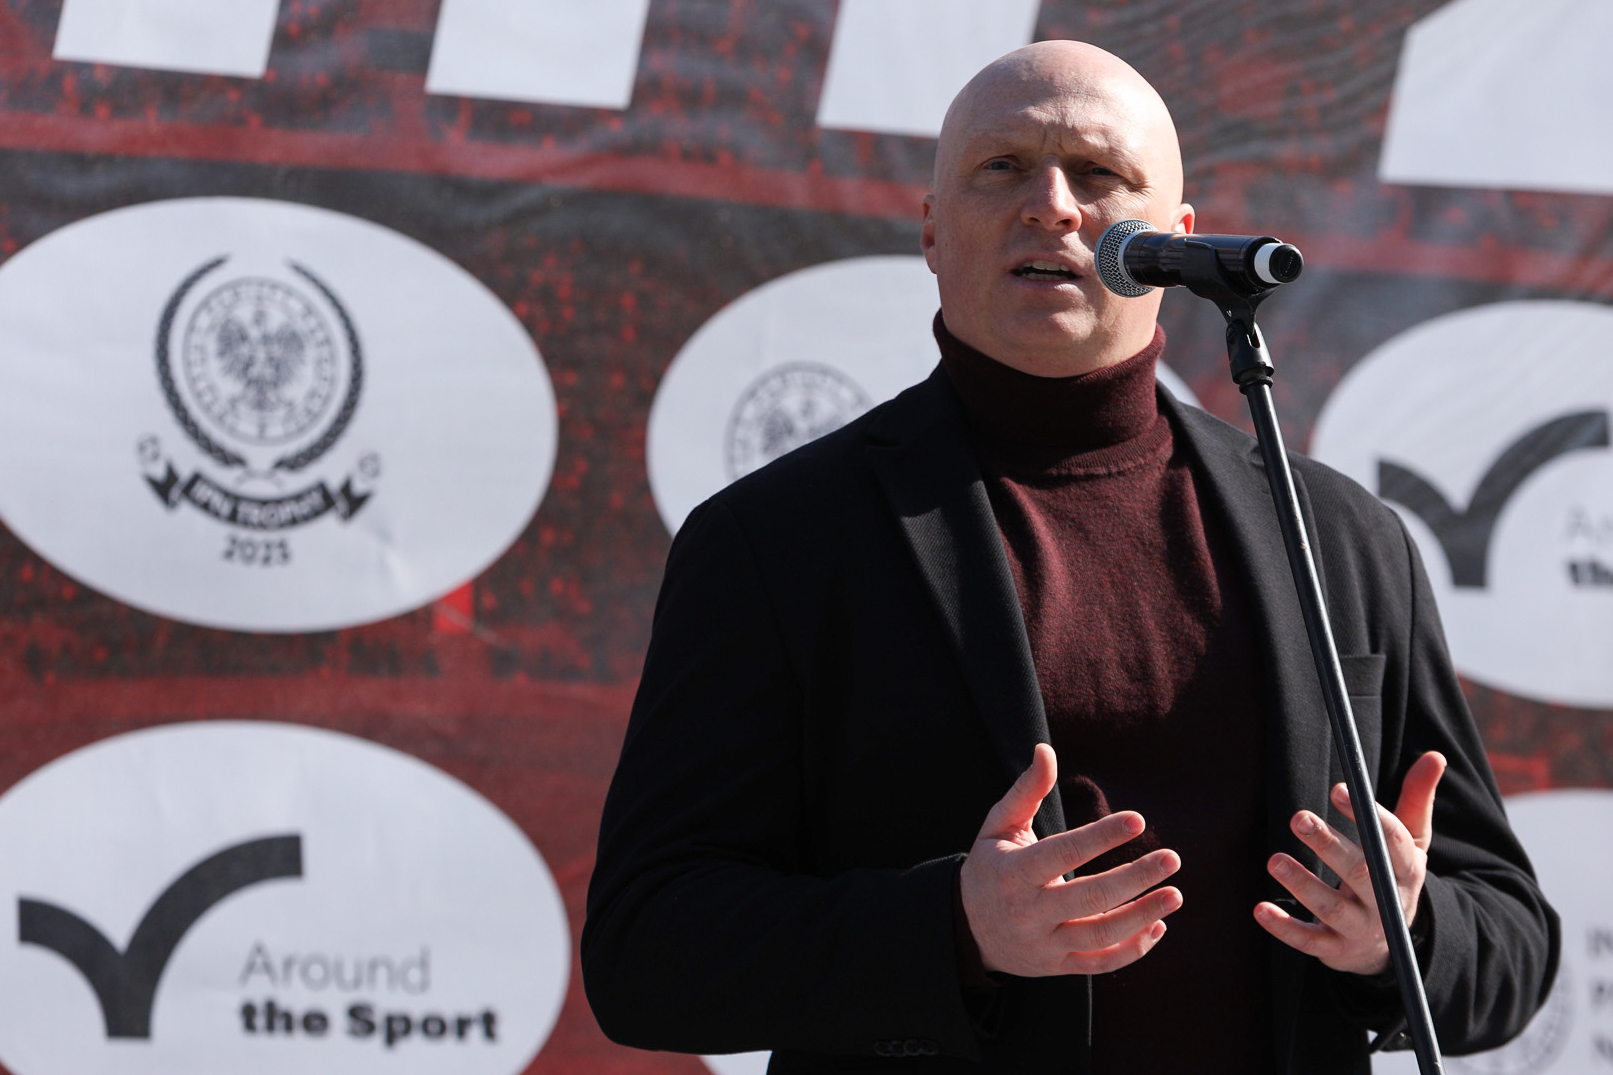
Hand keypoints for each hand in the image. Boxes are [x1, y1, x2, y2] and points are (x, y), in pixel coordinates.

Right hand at [959, 743, 1182, 976]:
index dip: (1100, 837)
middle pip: (1089, 897)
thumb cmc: (991, 867)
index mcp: (1013, 873)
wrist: (966, 931)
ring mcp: (1045, 944)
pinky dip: (1134, 948)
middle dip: (1135, 878)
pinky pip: (1101, 962)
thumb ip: (1026, 791)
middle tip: (1172, 858)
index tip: (1137, 820)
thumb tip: (1045, 750)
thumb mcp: (998, 826)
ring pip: (1100, 934)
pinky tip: (1159, 924)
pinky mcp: (1058, 966)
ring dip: (1143, 914)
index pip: (1063, 854)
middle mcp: (1029, 912)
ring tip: (1175, 893)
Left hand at [1254, 751, 1446, 975]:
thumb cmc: (1393, 877)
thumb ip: (1416, 800)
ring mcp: (1361, 929)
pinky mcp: (1335, 950)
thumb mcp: (1412, 843)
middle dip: (1330, 846)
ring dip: (1303, 885)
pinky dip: (1285, 928)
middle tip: (1299, 818)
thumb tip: (1435, 755)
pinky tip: (1260, 909)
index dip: (1367, 816)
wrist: (1393, 945)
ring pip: (1332, 909)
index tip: (1338, 790)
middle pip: (1360, 873)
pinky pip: (1309, 941)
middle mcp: (1386, 901)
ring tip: (1274, 860)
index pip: (1391, 842)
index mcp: (1406, 870)